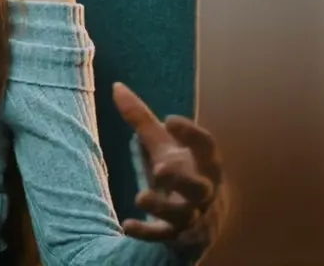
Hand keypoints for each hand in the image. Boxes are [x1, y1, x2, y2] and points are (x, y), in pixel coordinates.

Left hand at [113, 82, 223, 245]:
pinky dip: (147, 232)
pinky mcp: (178, 235)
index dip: (192, 134)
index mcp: (204, 165)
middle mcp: (203, 191)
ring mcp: (193, 215)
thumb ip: (142, 120)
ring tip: (141, 197)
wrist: (205, 219)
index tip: (171, 119)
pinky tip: (127, 226)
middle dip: (181, 179)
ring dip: (162, 206)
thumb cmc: (182, 172)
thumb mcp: (165, 146)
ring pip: (183, 215)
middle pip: (199, 187)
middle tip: (160, 169)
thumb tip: (116, 87)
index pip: (207, 148)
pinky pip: (164, 236)